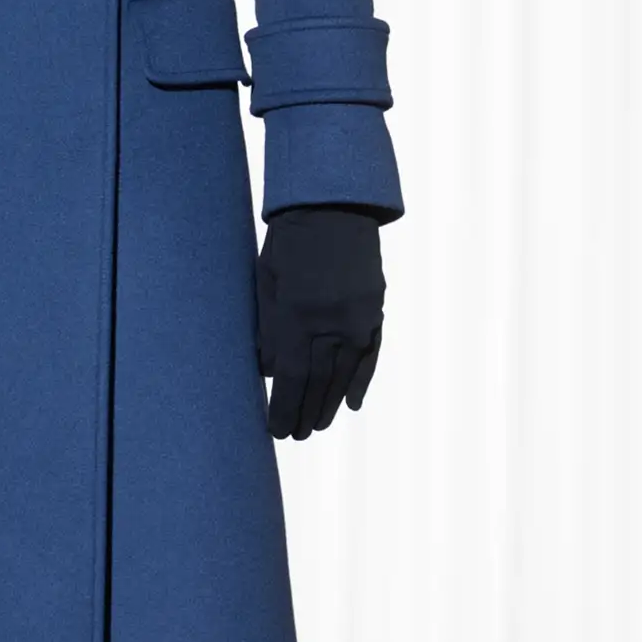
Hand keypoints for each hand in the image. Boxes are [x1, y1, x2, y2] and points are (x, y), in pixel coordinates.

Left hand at [257, 205, 384, 440]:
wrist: (333, 206)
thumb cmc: (288, 242)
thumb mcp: (266, 282)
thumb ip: (268, 329)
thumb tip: (269, 373)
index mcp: (298, 313)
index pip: (290, 376)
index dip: (283, 407)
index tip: (276, 430)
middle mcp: (331, 320)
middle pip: (317, 381)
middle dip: (304, 412)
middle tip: (295, 435)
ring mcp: (358, 316)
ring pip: (343, 373)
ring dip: (329, 404)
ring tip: (317, 426)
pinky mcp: (374, 309)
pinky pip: (369, 353)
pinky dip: (360, 381)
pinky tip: (351, 405)